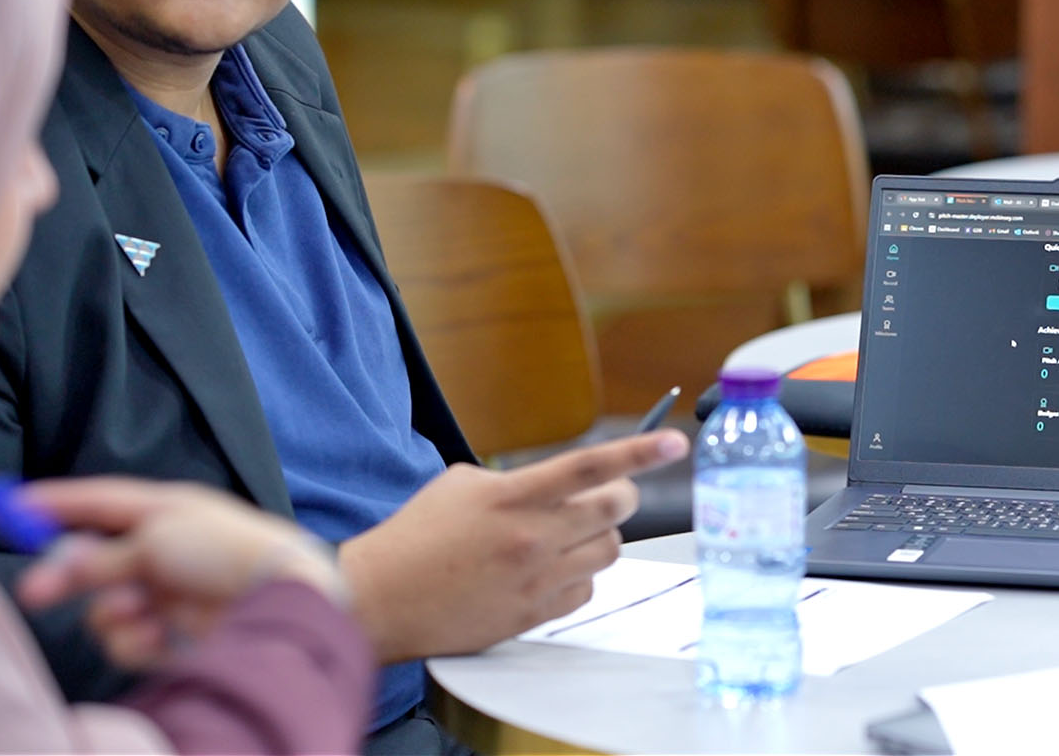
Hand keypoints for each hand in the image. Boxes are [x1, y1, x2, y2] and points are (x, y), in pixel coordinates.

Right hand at [15, 478, 345, 669]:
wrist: (276, 597)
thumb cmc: (223, 551)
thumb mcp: (156, 539)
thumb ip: (105, 555)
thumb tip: (65, 566)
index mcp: (168, 512)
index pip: (103, 503)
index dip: (60, 504)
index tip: (17, 503)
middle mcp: (165, 551)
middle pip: (95, 563)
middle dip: (66, 577)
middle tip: (34, 591)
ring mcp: (168, 594)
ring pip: (106, 608)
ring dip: (112, 610)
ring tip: (139, 607)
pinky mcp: (174, 634)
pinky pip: (127, 640)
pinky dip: (135, 638)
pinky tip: (162, 632)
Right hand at [338, 429, 688, 661]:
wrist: (382, 598)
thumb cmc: (417, 536)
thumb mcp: (463, 484)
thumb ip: (516, 480)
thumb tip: (559, 484)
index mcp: (512, 497)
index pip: (589, 467)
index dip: (639, 453)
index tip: (676, 444)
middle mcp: (531, 538)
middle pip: (614, 511)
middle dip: (623, 496)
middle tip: (611, 493)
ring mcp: (535, 579)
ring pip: (608, 551)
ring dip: (599, 537)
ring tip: (569, 534)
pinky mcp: (533, 614)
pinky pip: (586, 590)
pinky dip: (579, 577)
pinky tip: (550, 570)